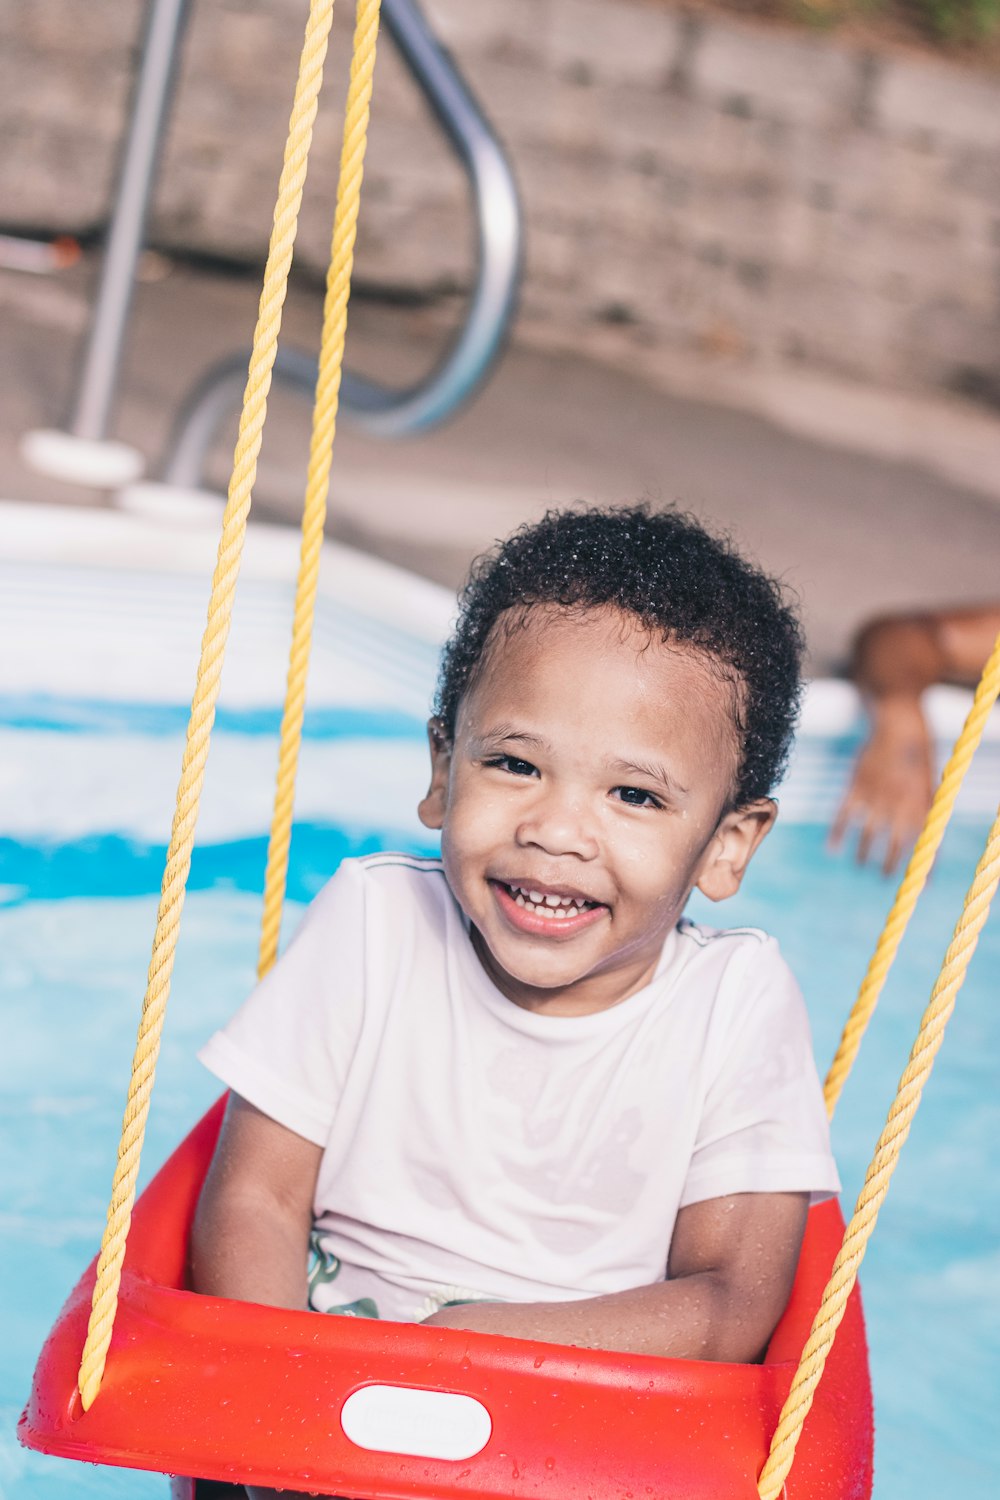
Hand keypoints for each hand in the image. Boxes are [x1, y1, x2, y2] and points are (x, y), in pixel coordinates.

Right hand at [830, 698, 933, 874]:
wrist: (897, 720)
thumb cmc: (919, 750)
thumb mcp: (931, 778)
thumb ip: (927, 806)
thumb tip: (930, 836)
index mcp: (921, 801)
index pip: (923, 840)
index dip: (923, 863)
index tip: (921, 882)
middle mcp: (898, 801)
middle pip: (894, 842)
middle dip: (889, 864)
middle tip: (884, 878)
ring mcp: (875, 793)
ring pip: (868, 832)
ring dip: (863, 853)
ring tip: (861, 864)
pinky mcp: (856, 784)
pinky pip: (844, 813)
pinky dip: (837, 832)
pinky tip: (832, 847)